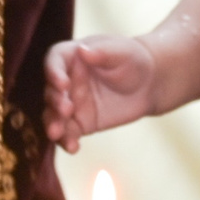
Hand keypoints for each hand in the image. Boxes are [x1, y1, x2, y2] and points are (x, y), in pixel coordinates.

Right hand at [45, 35, 158, 149]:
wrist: (149, 84)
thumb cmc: (134, 60)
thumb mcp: (122, 51)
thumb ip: (103, 52)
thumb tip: (83, 50)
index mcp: (72, 56)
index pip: (55, 61)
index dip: (53, 72)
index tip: (63, 84)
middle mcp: (66, 80)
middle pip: (51, 90)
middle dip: (55, 101)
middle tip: (67, 109)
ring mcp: (71, 103)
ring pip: (53, 115)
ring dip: (53, 124)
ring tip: (57, 134)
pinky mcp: (79, 123)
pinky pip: (68, 133)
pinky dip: (66, 141)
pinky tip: (73, 148)